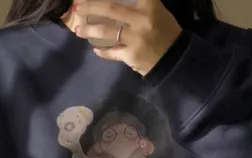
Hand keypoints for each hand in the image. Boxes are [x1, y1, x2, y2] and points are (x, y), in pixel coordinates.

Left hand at [66, 0, 181, 75]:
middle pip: (111, 9)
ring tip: (78, 30)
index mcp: (149, 5)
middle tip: (77, 7)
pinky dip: (102, 52)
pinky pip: (112, 52)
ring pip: (107, 32)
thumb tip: (115, 5)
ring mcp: (134, 38)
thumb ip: (140, 4)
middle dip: (91, 7)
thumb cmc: (166, 32)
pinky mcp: (130, 55)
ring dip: (90, 31)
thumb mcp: (157, 11)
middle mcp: (140, 19)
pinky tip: (95, 50)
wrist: (174, 59)